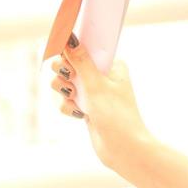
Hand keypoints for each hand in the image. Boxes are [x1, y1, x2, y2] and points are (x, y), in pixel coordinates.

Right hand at [47, 34, 149, 171]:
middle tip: (70, 81)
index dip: (71, 52)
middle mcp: (103, 75)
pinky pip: (66, 99)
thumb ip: (81, 61)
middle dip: (64, 73)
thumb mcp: (96, 85)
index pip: (85, 47)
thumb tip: (69, 38)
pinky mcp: (87, 106)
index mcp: (112, 65)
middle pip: (69, 63)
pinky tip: (79, 114)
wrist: (123, 149)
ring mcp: (94, 91)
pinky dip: (68, 106)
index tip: (67, 61)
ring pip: (64, 82)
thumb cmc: (116, 116)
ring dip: (64, 91)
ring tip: (75, 99)